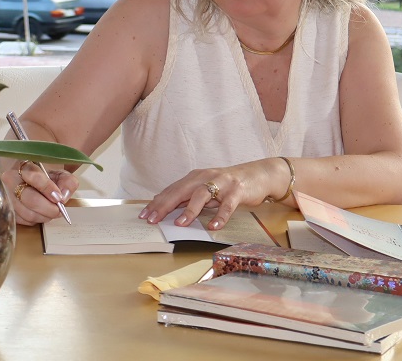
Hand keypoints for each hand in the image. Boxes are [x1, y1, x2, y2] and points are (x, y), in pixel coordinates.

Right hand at [5, 160, 78, 225]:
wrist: (31, 182)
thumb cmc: (46, 178)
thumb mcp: (60, 175)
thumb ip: (67, 182)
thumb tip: (63, 196)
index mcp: (25, 165)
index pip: (34, 176)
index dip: (47, 188)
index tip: (59, 198)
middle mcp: (11, 179)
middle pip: (29, 198)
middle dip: (47, 208)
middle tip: (58, 210)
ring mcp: (6, 195)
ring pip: (26, 212)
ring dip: (43, 216)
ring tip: (52, 212)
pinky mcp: (7, 209)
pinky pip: (23, 220)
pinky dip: (36, 220)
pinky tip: (41, 214)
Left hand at [139, 159, 280, 229]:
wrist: (257, 175)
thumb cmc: (228, 185)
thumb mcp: (206, 188)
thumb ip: (189, 196)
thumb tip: (166, 205)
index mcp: (195, 177)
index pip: (172, 190)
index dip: (157, 202)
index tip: (144, 215)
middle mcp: (206, 177)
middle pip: (182, 190)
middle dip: (166, 205)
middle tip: (153, 219)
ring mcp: (222, 183)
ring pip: (202, 195)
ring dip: (191, 210)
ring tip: (181, 224)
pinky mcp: (237, 191)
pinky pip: (227, 205)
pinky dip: (220, 216)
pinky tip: (214, 227)